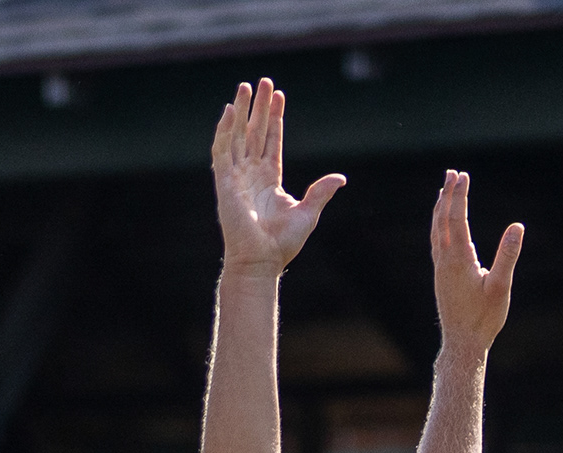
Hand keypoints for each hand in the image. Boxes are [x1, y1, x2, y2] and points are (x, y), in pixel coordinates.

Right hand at [211, 81, 342, 274]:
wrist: (261, 261)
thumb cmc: (282, 244)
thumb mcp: (307, 213)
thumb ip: (321, 192)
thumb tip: (340, 178)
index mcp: (269, 179)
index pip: (271, 141)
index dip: (275, 118)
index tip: (279, 96)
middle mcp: (251, 174)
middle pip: (254, 131)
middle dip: (258, 106)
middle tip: (263, 81)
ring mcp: (236, 176)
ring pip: (237, 135)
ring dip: (240, 111)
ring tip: (245, 86)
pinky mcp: (224, 182)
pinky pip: (221, 151)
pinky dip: (223, 131)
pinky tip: (228, 112)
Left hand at [427, 170, 523, 354]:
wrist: (462, 343)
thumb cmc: (484, 318)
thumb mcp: (501, 286)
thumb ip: (507, 255)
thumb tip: (518, 227)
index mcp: (459, 259)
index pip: (457, 218)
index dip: (460, 195)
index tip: (463, 175)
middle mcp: (445, 260)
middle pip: (443, 219)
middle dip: (448, 194)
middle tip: (452, 173)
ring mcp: (440, 268)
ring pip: (436, 230)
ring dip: (440, 208)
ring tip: (444, 191)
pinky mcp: (441, 276)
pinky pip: (436, 242)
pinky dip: (438, 226)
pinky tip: (442, 224)